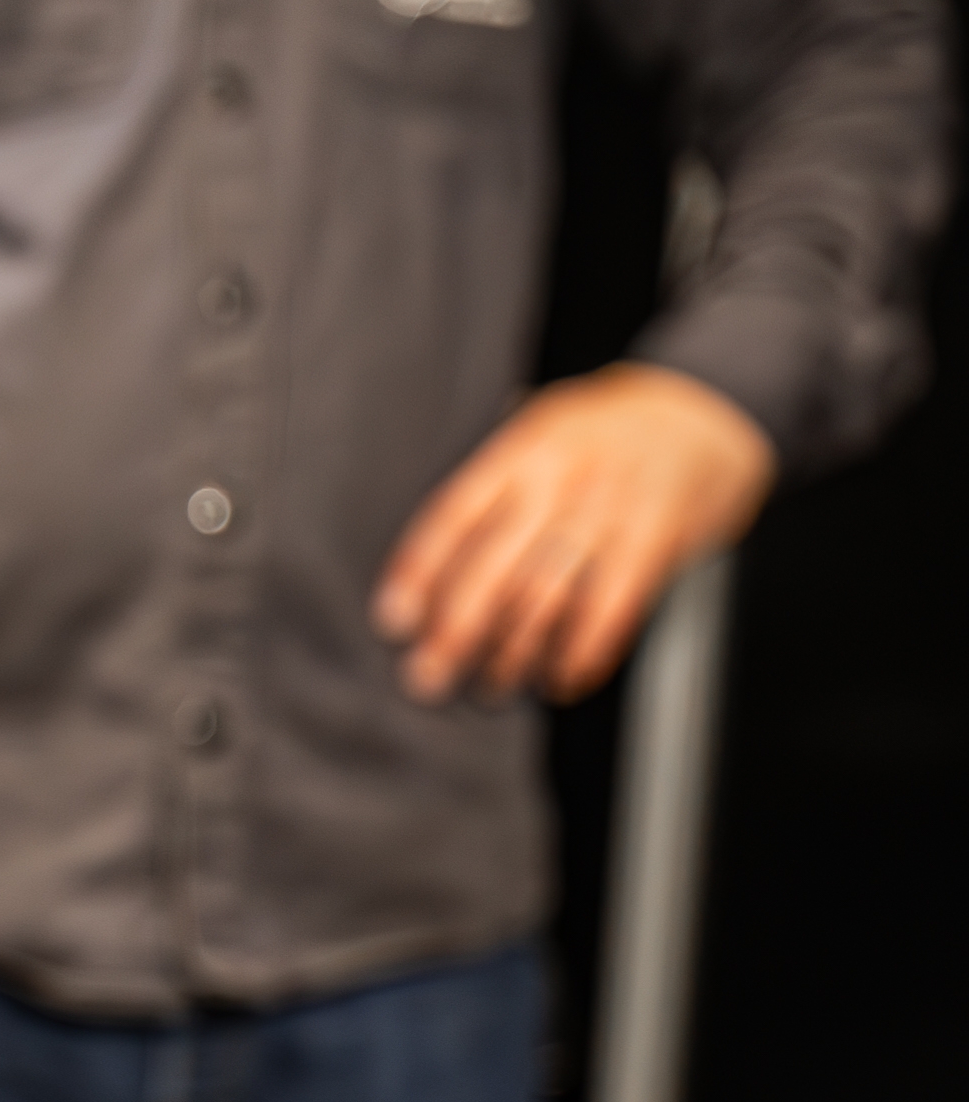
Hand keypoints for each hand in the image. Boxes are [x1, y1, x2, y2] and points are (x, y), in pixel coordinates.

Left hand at [372, 364, 773, 707]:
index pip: (454, 515)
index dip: (419, 573)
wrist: (707, 415)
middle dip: (454, 632)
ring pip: (546, 596)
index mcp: (522, 449)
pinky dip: (580, 653)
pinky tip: (560, 678)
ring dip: (512, 654)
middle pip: (493, 566)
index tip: (394, 622)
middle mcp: (562, 477)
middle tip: (427, 678)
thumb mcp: (544, 431)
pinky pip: (610, 609)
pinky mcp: (657, 540)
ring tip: (490, 687)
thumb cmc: (608, 435)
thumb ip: (493, 486)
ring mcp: (610, 508)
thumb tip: (425, 569)